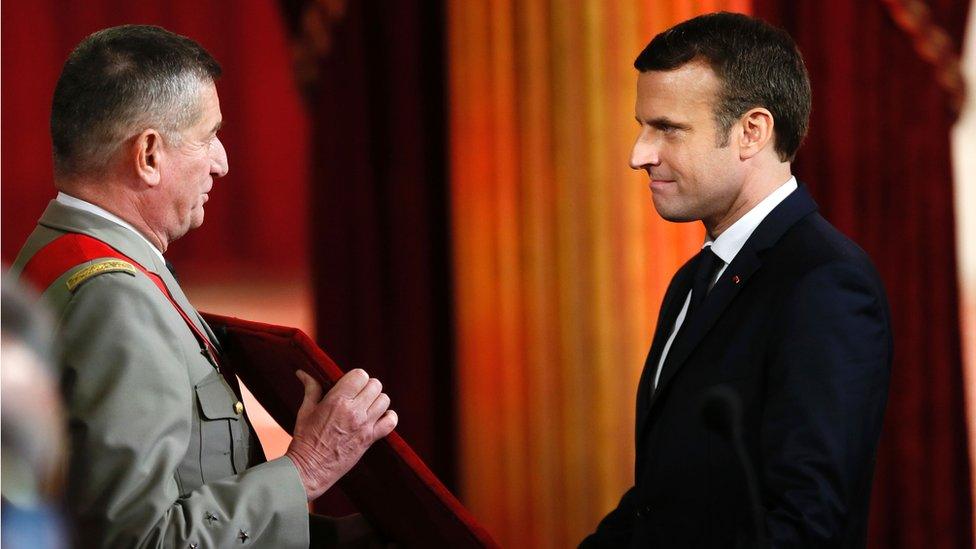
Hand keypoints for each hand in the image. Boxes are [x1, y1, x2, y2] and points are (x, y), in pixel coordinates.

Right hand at [285, 369, 397, 500]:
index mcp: (337, 400)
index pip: (360, 375)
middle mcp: (353, 411)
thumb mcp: (305, 411)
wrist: (309, 469)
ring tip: (367, 406)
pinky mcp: (370, 439)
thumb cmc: (304, 440)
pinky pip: (390, 422)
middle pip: (375, 385)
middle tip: (358, 395)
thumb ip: (310, 389)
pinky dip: (389, 417)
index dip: (356, 377)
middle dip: (367, 387)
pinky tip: (379, 418)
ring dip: (377, 400)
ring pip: (384, 400)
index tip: (350, 384)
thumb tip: (302, 372)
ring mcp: (364, 425)